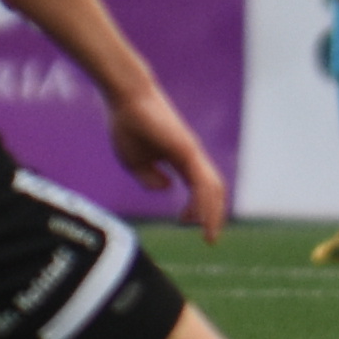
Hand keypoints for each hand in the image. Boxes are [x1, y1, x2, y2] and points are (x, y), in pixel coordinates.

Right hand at [104, 77, 231, 242]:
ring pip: (211, 188)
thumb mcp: (135, 162)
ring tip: (209, 234)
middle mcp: (192, 157)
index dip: (199, 208)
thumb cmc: (129, 126)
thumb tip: (167, 188)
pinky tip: (198, 217)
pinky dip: (203, 201)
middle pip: (212, 191)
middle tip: (209, 238)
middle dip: (213, 215)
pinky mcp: (187, 150)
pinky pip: (201, 181)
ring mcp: (192, 153)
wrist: (125, 100)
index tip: (187, 223)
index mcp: (181, 160)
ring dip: (212, 214)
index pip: (199, 188)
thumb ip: (150, 178)